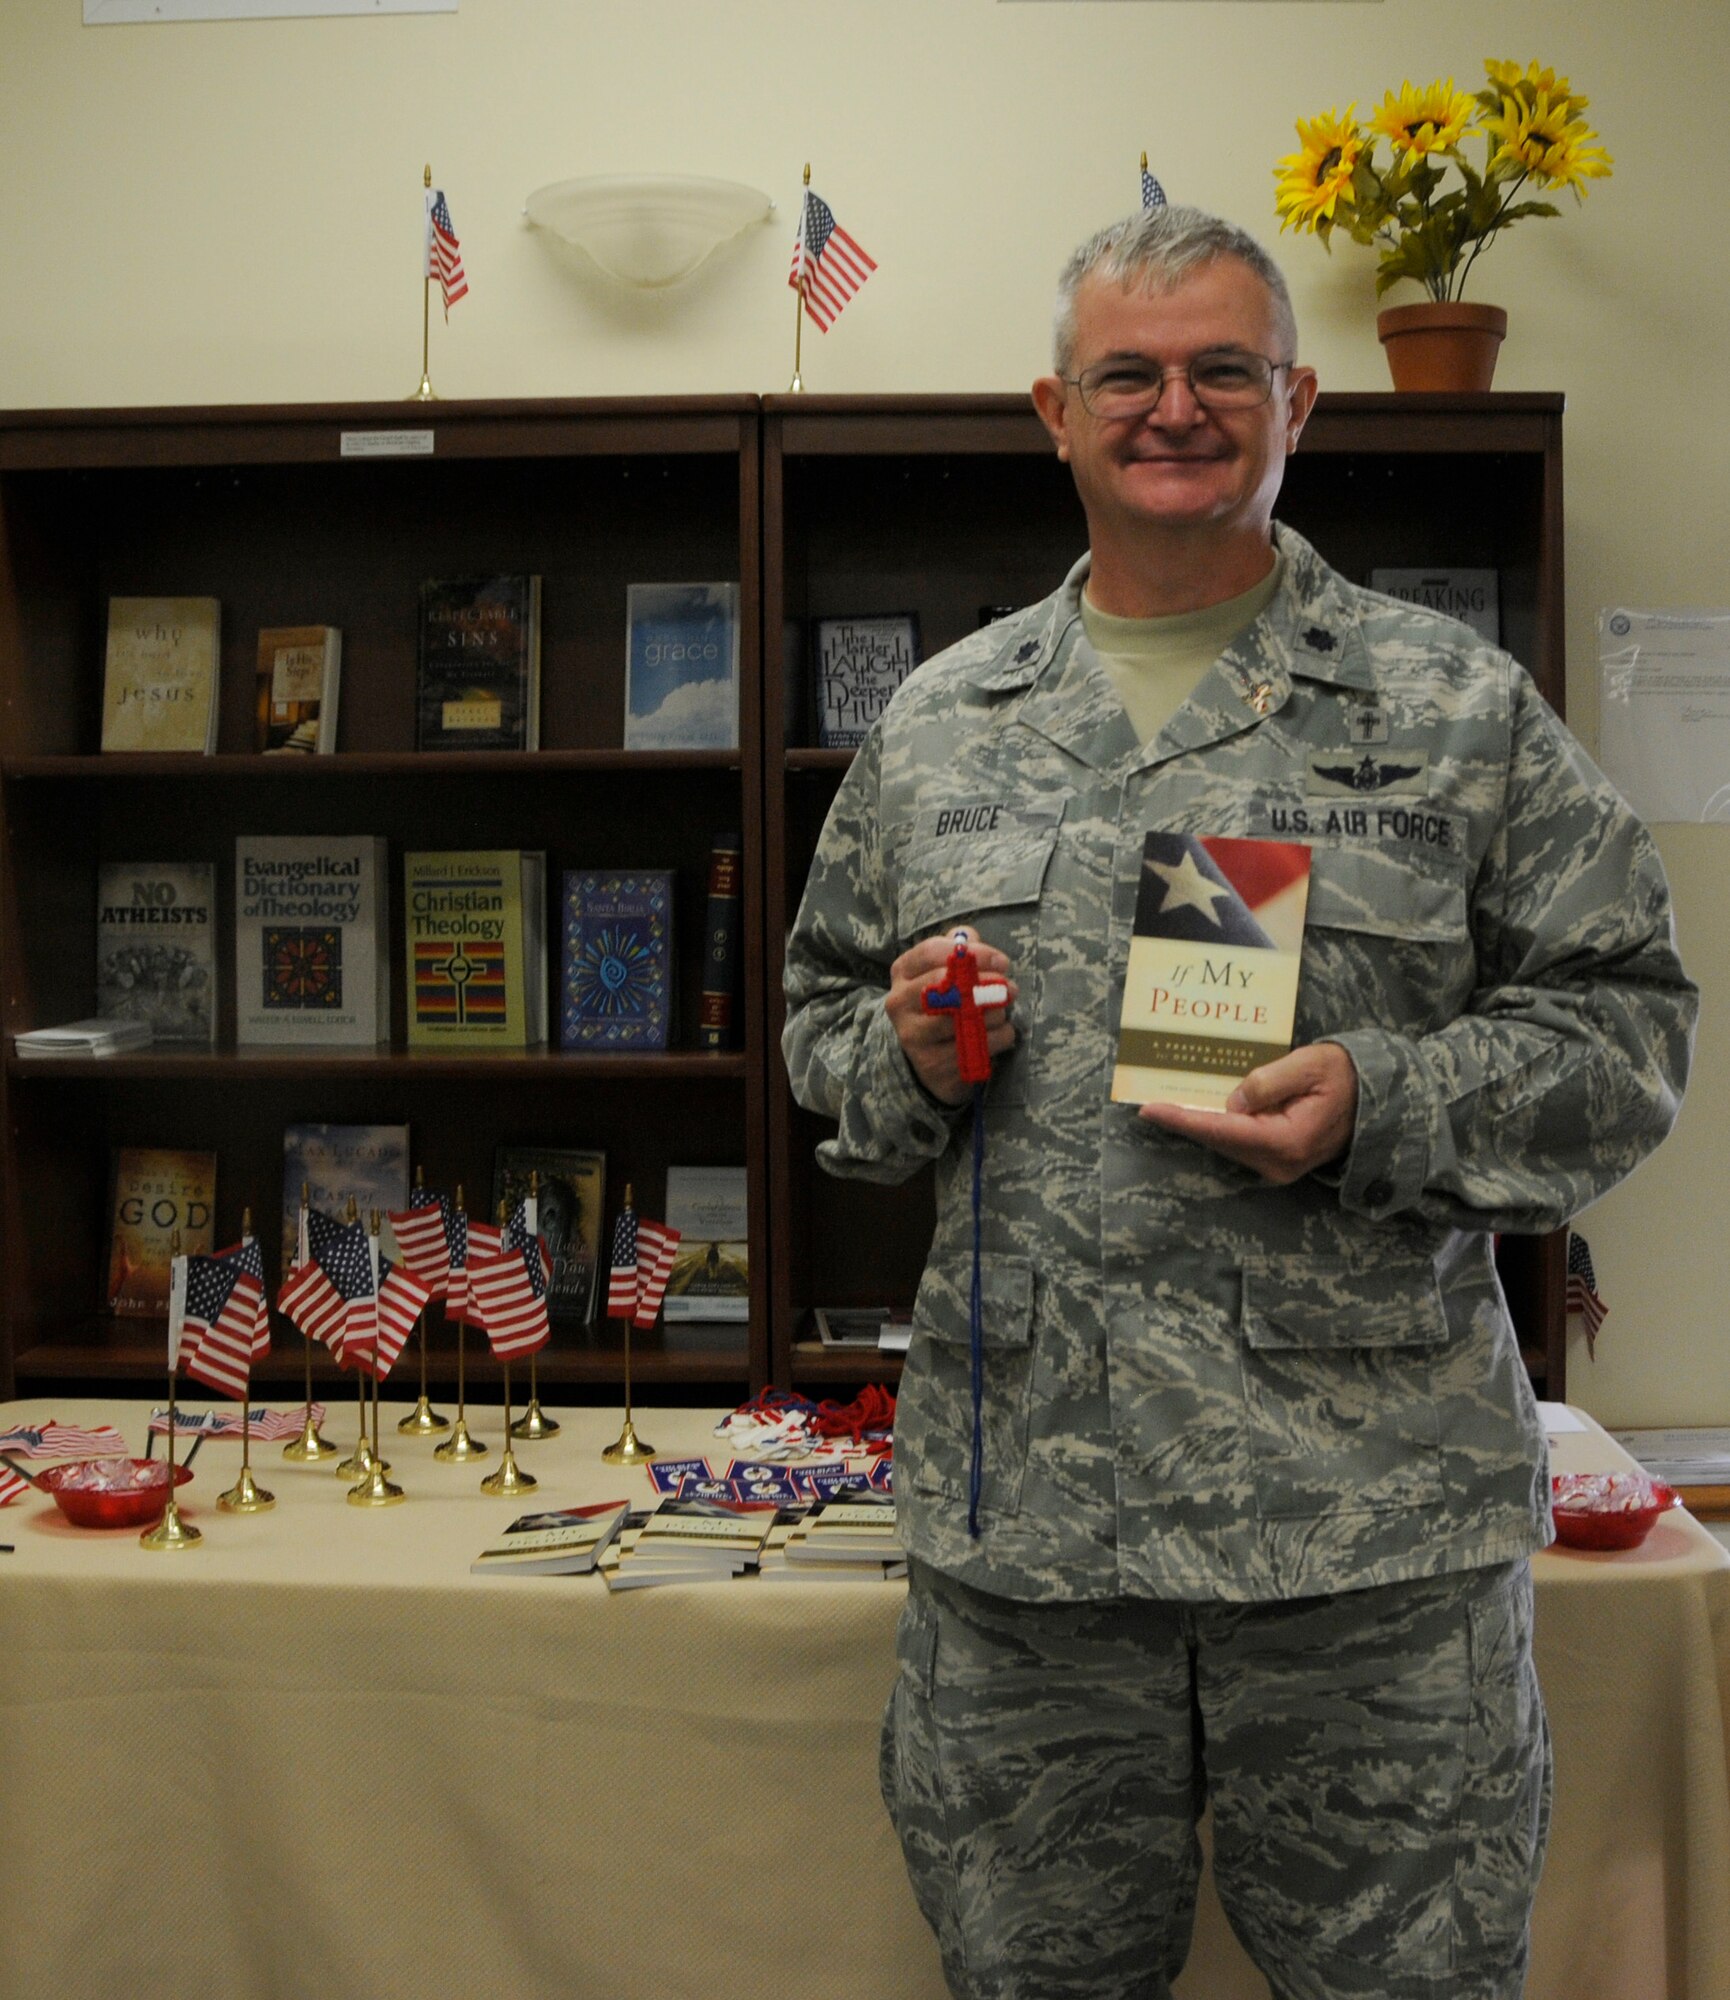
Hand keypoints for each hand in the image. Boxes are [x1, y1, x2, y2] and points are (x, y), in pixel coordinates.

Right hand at [886, 927, 1017, 1106]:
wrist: (927, 1053)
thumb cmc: (943, 1001)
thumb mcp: (943, 969)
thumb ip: (958, 948)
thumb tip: (971, 939)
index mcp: (902, 972)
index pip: (932, 951)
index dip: (973, 954)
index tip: (1002, 962)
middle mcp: (899, 1003)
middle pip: (946, 986)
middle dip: (987, 986)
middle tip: (1011, 989)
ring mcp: (913, 1037)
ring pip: (961, 1020)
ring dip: (994, 1014)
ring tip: (1003, 1012)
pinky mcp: (931, 1065)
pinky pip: (975, 1048)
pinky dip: (998, 1038)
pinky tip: (1000, 1034)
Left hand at [1137, 1041, 1357, 1183]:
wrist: (1375, 1098)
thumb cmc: (1343, 1075)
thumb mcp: (1309, 1065)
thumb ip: (1269, 1082)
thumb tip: (1233, 1101)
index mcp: (1287, 1140)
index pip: (1223, 1130)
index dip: (1184, 1119)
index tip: (1150, 1110)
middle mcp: (1278, 1163)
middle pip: (1218, 1139)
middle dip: (1183, 1120)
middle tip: (1148, 1100)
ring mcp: (1277, 1166)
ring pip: (1224, 1143)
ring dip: (1197, 1123)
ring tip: (1165, 1102)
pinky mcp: (1275, 1160)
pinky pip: (1236, 1142)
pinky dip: (1215, 1126)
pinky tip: (1196, 1109)